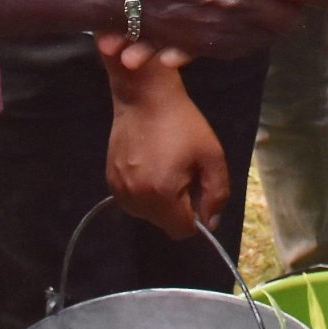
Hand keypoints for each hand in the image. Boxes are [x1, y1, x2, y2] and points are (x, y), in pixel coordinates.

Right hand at [105, 64, 228, 239]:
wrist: (144, 97)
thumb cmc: (182, 124)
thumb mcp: (212, 155)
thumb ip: (217, 193)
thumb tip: (209, 223)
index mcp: (162, 194)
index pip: (182, 231)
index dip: (196, 215)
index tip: (197, 189)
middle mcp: (136, 198)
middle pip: (164, 224)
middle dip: (178, 206)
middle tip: (182, 171)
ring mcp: (119, 190)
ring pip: (148, 214)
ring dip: (160, 201)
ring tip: (164, 166)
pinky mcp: (111, 181)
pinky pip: (133, 201)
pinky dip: (144, 192)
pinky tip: (149, 165)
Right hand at [125, 0, 320, 61]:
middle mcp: (241, 4)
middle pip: (293, 19)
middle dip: (300, 10)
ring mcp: (224, 30)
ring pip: (271, 38)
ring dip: (278, 25)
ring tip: (277, 10)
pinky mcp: (207, 48)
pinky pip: (245, 50)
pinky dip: (253, 39)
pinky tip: (249, 23)